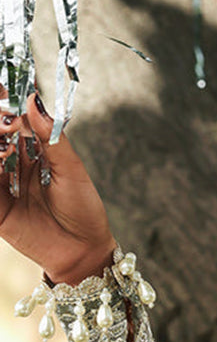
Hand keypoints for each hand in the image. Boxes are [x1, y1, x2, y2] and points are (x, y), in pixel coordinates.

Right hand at [0, 90, 114, 283]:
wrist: (84, 253)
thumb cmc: (84, 211)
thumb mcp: (72, 171)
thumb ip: (52, 137)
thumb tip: (34, 100)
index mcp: (32, 150)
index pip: (12, 119)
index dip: (7, 102)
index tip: (6, 89)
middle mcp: (12, 162)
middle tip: (8, 121)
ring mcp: (0, 184)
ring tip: (5, 138)